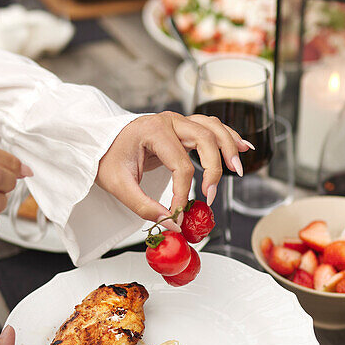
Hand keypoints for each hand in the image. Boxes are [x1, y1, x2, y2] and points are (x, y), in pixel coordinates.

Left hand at [95, 111, 251, 229]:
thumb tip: (169, 223)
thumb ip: (142, 206)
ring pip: (213, 128)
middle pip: (204, 140)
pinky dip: (229, 137)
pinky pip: (212, 127)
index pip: (180, 165)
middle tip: (211, 196)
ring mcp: (178, 121)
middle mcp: (169, 121)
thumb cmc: (107, 158)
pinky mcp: (183, 127)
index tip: (179, 214)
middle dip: (214, 169)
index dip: (183, 193)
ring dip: (229, 148)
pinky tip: (244, 148)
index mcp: (153, 131)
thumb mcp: (118, 185)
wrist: (100, 142)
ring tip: (238, 170)